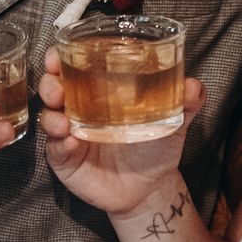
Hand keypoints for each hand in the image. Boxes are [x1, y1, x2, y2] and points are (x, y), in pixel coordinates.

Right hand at [37, 49, 204, 216]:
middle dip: (49, 81)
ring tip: (62, 119)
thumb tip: (193, 85)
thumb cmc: (155, 147)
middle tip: (57, 85)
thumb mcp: (173, 121)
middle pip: (53, 86)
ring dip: (50, 113)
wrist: (149, 189)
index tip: (58, 53)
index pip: (73, 66)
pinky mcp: (65, 159)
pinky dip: (60, 143)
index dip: (61, 57)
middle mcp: (79, 108)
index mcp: (99, 92)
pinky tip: (70, 141)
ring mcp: (69, 134)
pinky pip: (56, 148)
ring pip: (48, 116)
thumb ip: (186, 102)